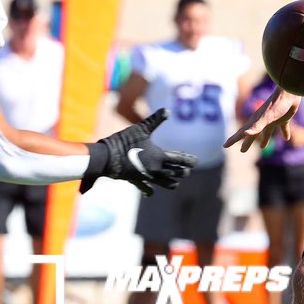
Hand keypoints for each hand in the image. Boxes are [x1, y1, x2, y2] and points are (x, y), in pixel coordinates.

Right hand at [82, 108, 196, 194]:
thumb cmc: (124, 141)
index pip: (180, 160)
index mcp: (159, 157)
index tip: (196, 161)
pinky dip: (149, 190)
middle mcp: (156, 169)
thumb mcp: (141, 128)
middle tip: (188, 171)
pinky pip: (145, 188)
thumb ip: (155, 120)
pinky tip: (150, 193)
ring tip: (175, 184)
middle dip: (183, 172)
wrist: (107, 158)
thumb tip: (168, 110)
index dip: (189, 160)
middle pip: (175, 173)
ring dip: (171, 183)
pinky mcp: (136, 180)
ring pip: (164, 183)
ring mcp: (146, 176)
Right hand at [225, 88, 301, 152]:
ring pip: (267, 132)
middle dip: (247, 142)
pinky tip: (287, 138)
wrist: (289, 92)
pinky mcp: (284, 118)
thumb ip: (257, 126)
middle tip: (242, 151)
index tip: (224, 146)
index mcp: (256, 121)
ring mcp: (273, 119)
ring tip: (263, 147)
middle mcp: (262, 121)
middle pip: (253, 134)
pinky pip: (283, 128)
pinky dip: (284, 133)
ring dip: (265, 139)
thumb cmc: (277, 104)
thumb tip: (246, 133)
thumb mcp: (266, 117)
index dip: (233, 140)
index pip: (241, 132)